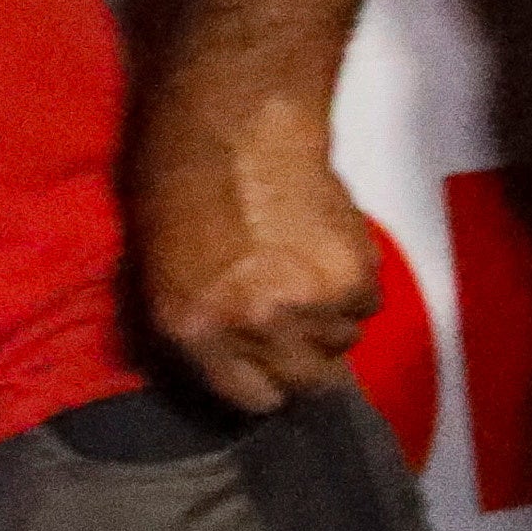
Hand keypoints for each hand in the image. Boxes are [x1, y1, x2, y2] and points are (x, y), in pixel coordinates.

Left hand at [126, 86, 377, 412]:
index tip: (268, 363)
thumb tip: (245, 362)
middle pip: (309, 382)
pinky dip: (355, 284)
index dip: (264, 381)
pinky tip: (325, 249)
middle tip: (296, 324)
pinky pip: (367, 302)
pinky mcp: (355, 275)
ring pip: (345, 338)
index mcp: (196, 330)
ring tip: (306, 272)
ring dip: (332, 316)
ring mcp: (311, 303)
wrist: (237, 130)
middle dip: (306, 359)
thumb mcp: (164, 276)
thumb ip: (208, 331)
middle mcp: (257, 327)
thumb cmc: (184, 188)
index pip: (253, 400)